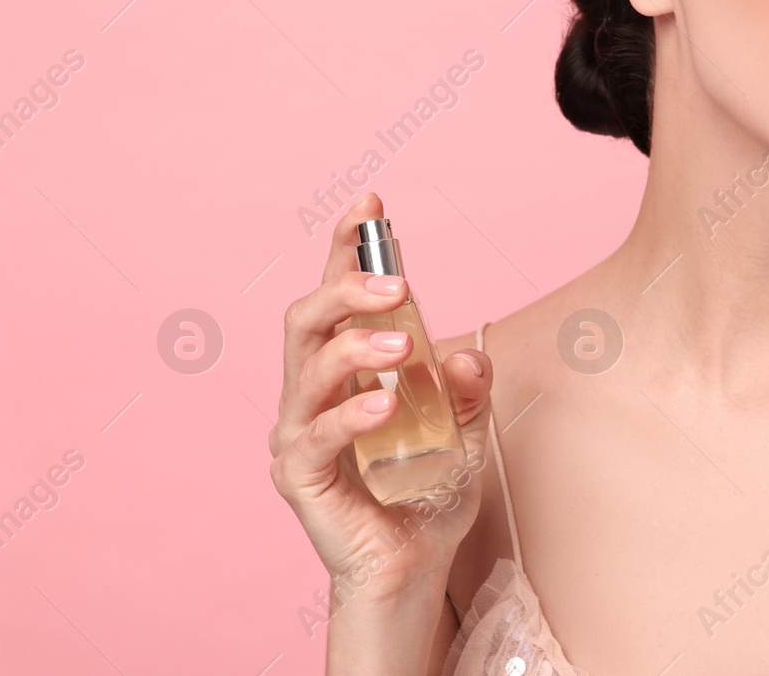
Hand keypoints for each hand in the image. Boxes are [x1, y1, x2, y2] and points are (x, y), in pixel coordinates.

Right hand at [269, 192, 493, 598]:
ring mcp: (299, 432)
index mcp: (345, 366)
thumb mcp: (465, 430)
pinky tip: (385, 406)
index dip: (348, 245)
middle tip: (398, 283)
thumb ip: (468, 389)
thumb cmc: (428, 491)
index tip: (371, 201)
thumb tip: (469, 354)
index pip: (337, 293)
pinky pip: (316, 436)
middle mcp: (311, 391)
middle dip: (347, 288)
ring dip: (355, 347)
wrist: (413, 567)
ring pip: (307, 368)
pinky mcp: (300, 477)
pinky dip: (351, 416)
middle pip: (307, 319)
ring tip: (404, 347)